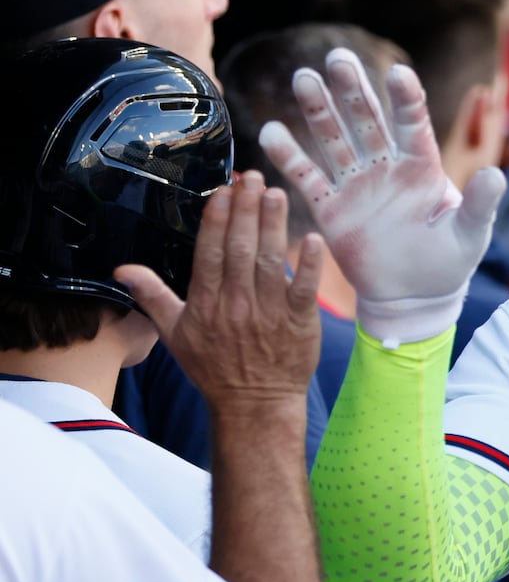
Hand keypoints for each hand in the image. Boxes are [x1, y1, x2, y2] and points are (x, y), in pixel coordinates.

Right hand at [114, 172, 323, 404]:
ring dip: (273, 225)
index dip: (217, 220)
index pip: (210, 253)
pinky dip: (309, 264)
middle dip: (245, 210)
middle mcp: (236, 305)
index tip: (223, 191)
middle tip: (252, 177)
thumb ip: (153, 296)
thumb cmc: (213, 367)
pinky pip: (304, 289)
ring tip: (275, 193)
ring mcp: (269, 313)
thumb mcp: (174, 335)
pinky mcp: (299, 322)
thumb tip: (122, 270)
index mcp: (206, 304)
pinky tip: (312, 238)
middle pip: (240, 249)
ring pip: (270, 261)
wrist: (254, 404)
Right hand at [258, 48, 506, 343]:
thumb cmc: (447, 262)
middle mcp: (386, 167)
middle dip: (352, 90)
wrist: (412, 297)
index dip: (406, 100)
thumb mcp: (470, 234)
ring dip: (318, 111)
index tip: (397, 73)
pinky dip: (290, 157)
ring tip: (303, 79)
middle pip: (367, 121)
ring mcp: (356, 185)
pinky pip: (307, 178)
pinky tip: (271, 131)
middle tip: (337, 58)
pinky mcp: (331, 209)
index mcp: (422, 168)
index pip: (413, 125)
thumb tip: (496, 174)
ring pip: (334, 140)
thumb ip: (480, 205)